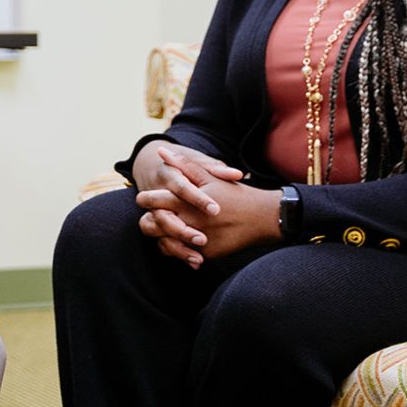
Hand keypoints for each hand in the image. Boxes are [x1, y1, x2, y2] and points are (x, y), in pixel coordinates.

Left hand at [136, 147, 277, 267]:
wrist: (262, 218)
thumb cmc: (234, 194)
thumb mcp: (209, 176)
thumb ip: (182, 165)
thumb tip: (161, 152)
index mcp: (185, 202)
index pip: (151, 201)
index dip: (145, 199)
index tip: (144, 198)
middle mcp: (187, 223)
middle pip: (151, 226)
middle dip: (149, 221)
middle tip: (153, 215)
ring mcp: (195, 241)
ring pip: (163, 243)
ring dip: (162, 236)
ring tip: (165, 227)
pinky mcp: (205, 254)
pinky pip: (182, 254)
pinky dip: (179, 248)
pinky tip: (181, 238)